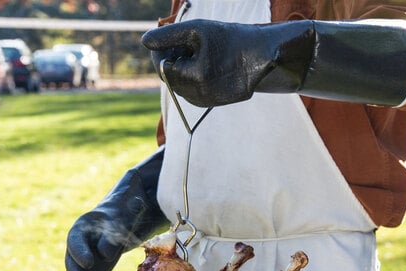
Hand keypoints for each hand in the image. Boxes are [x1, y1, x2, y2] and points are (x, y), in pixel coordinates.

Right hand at [65, 209, 125, 270]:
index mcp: (81, 229)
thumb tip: (105, 255)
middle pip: (71, 263)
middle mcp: (75, 248)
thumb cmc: (121, 220)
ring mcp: (79, 264)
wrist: (118, 225)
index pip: (75, 241)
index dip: (80, 252)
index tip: (89, 263)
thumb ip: (115, 233)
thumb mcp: (122, 220)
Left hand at [142, 19, 277, 106]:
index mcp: (193, 78)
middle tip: (183, 43)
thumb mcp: (197, 30)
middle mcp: (198, 96)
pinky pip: (192, 91)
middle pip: (171, 78)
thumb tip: (145, 42)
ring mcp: (205, 103)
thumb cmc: (229, 39)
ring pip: (181, 86)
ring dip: (182, 69)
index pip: (163, 66)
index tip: (163, 37)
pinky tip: (206, 64)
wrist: (260, 57)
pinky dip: (193, 78)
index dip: (160, 50)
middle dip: (172, 60)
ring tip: (199, 53)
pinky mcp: (212, 105)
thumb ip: (169, 36)